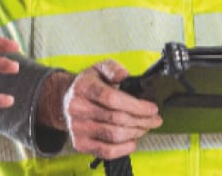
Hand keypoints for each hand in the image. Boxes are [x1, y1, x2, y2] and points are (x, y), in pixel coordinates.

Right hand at [40, 60, 161, 160]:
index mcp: (83, 87)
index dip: (136, 106)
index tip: (152, 108)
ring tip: (145, 127)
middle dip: (142, 120)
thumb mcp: (100, 68)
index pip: (112, 99)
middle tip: (154, 119)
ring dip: (136, 133)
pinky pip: (106, 151)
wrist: (67, 100)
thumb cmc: (89, 85)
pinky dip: (124, 149)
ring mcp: (77, 128)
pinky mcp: (80, 143)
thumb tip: (123, 75)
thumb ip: (113, 68)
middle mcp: (77, 108)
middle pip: (116, 119)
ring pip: (114, 136)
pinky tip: (132, 141)